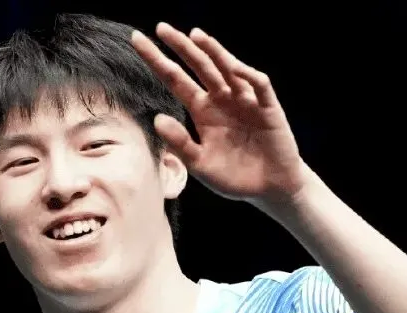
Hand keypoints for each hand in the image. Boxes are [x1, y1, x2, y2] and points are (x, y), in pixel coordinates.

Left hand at [131, 23, 305, 204]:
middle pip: (199, 66)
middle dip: (181, 47)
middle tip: (161, 28)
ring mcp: (245, 100)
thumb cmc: (233, 177)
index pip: (176, 80)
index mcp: (202, 111)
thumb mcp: (200, 165)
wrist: (268, 189)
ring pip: (227, 69)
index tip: (137, 40)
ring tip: (194, 36)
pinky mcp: (267, 107)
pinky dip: (247, 75)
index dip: (158, 61)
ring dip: (213, 51)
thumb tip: (157, 118)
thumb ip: (180, 144)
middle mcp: (221, 99)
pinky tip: (233, 67)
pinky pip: (258, 85)